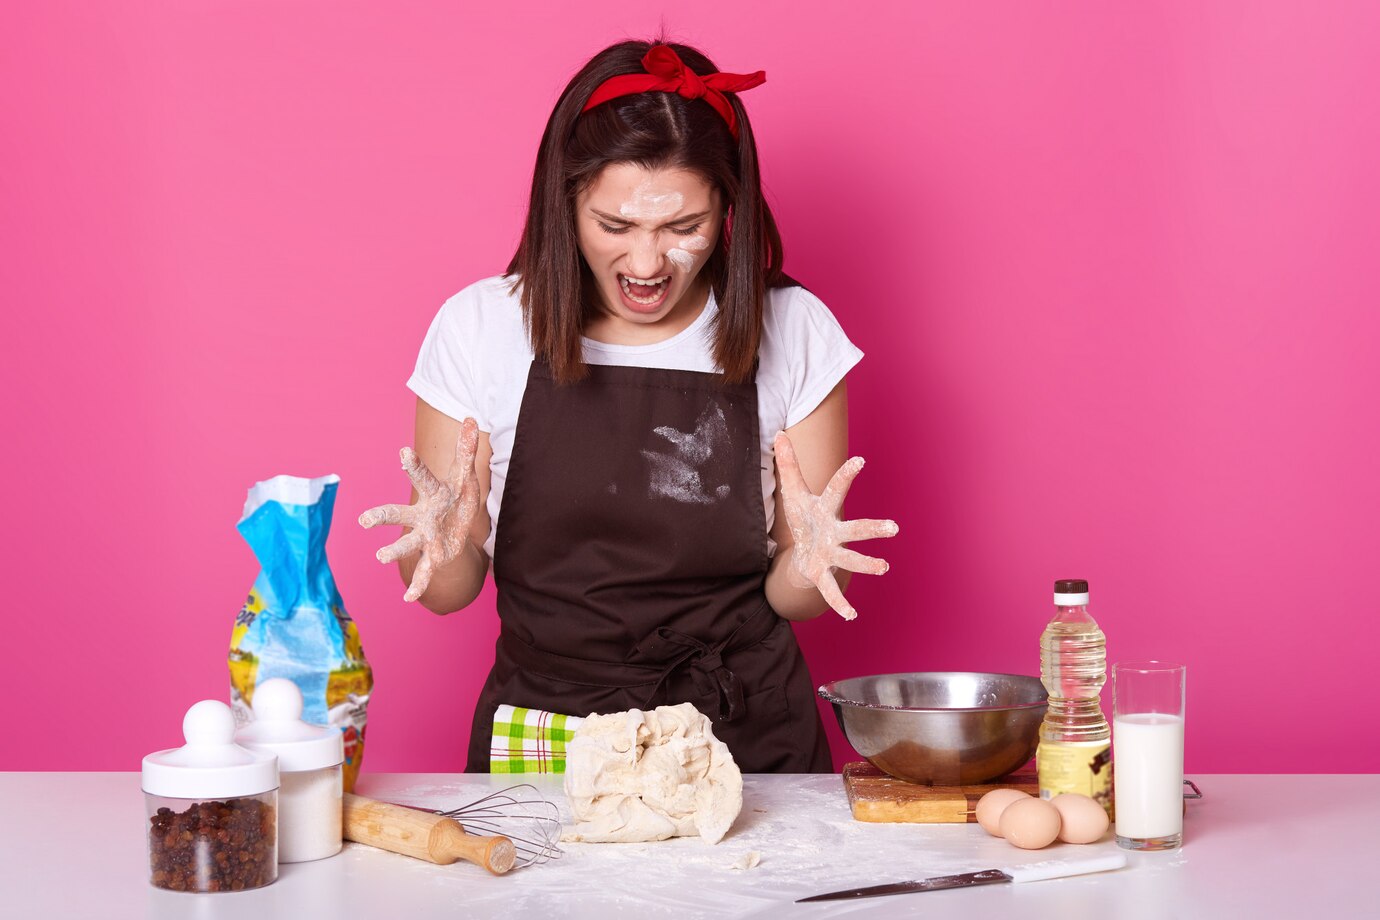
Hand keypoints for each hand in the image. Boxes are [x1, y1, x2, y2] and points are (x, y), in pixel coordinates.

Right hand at [359, 418, 480, 601]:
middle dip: (381, 517)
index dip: (414, 465)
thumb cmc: (456, 496)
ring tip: (380, 557)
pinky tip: (409, 599)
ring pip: (406, 544)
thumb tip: (471, 418)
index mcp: (431, 493)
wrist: (454, 526)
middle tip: (364, 521)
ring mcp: (424, 536)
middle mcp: (420, 515)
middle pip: (397, 514)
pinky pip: (425, 572)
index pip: (422, 477)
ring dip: (394, 551)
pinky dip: (418, 585)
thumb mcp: (466, 474)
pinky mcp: (433, 554)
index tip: (404, 452)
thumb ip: (466, 449)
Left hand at [774, 432, 898, 620]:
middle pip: (855, 529)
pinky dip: (840, 603)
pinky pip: (831, 590)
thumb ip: (788, 464)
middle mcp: (834, 532)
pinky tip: (851, 616)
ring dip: (866, 564)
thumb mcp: (792, 491)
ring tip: (883, 567)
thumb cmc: (803, 517)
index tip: (859, 461)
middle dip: (873, 528)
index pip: (836, 490)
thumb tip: (779, 434)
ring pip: (850, 559)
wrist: (804, 550)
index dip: (846, 475)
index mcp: (825, 510)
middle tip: (894, 527)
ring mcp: (831, 554)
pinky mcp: (822, 573)